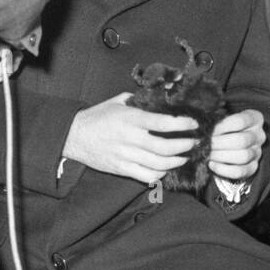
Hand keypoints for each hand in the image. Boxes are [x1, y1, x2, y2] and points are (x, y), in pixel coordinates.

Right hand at [63, 93, 198, 182]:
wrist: (74, 136)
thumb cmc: (99, 116)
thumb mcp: (119, 101)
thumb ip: (141, 99)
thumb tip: (164, 93)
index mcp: (131, 119)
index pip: (163, 123)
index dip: (182, 124)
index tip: (194, 123)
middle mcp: (130, 138)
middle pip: (165, 148)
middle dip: (185, 146)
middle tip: (195, 142)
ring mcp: (125, 155)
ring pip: (158, 164)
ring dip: (176, 161)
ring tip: (185, 155)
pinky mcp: (121, 168)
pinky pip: (145, 176)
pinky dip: (159, 174)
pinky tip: (165, 168)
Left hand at [207, 108, 265, 182]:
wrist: (231, 142)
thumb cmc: (226, 127)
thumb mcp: (222, 119)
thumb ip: (213, 120)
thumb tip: (197, 125)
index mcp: (255, 119)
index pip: (241, 121)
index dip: (223, 126)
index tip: (210, 129)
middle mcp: (259, 136)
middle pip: (242, 140)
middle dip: (220, 143)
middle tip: (206, 144)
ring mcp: (257, 152)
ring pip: (243, 156)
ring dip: (221, 156)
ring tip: (208, 154)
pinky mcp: (252, 167)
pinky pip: (240, 171)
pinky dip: (223, 169)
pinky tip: (211, 164)